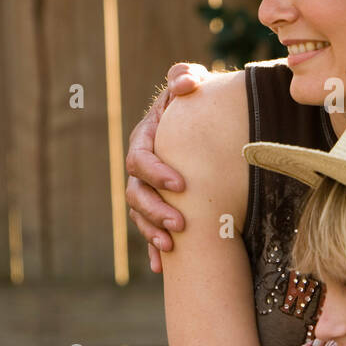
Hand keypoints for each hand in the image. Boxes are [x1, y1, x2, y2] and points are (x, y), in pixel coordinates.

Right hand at [124, 62, 210, 270]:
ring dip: (151, 232)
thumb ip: (186, 78)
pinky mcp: (159, 207)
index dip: (156, 173)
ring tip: (171, 246)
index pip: (140, 159)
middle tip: (180, 223)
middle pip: (135, 193)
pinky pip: (150, 232)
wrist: (210, 125)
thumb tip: (186, 85)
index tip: (181, 184)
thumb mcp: (193, 85)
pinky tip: (162, 266)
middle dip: (155, 210)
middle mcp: (142, 168)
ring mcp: (148, 190)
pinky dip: (154, 249)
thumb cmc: (200, 103)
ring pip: (139, 216)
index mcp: (146, 139)